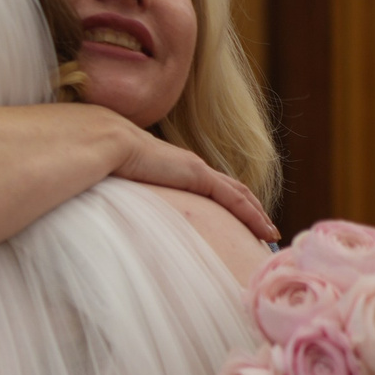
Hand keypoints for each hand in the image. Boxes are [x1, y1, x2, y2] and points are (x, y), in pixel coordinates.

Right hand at [102, 113, 278, 242]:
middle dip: (250, 209)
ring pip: (239, 195)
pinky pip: (234, 199)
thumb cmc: (103, 162)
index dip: (226, 202)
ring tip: (270, 234)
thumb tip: (113, 213)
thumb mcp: (121, 183)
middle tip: (264, 230)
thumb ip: (127, 196)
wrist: (104, 141)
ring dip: (258, 214)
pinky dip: (253, 215)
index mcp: (174, 169)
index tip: (237, 221)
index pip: (210, 186)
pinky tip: (266, 230)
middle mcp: (190, 167)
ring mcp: (197, 170)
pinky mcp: (199, 176)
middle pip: (231, 190)